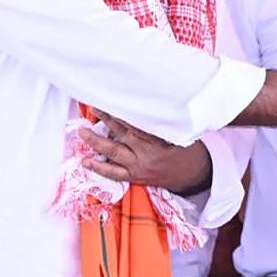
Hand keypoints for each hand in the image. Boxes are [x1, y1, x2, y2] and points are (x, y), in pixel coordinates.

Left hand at [81, 111, 210, 194]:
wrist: (194, 175)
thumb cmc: (188, 150)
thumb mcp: (179, 133)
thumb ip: (162, 123)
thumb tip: (145, 106)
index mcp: (159, 141)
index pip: (136, 124)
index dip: (122, 112)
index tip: (111, 100)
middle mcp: (146, 154)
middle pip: (122, 135)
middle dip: (106, 121)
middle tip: (94, 109)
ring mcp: (139, 167)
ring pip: (113, 154)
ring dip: (96, 143)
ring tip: (82, 133)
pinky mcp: (135, 177)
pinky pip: (114, 173)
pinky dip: (99, 167)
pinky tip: (86, 161)